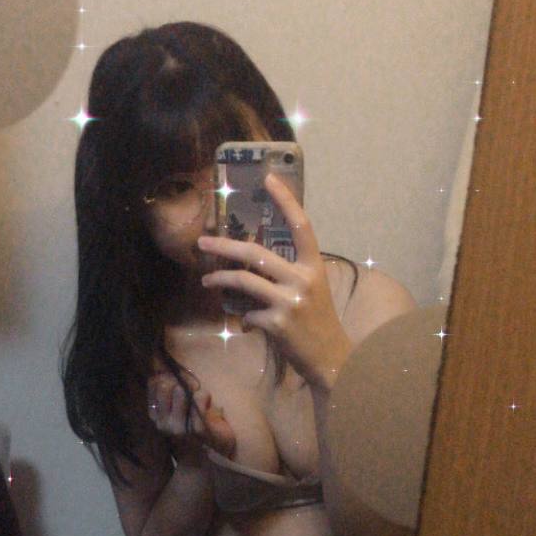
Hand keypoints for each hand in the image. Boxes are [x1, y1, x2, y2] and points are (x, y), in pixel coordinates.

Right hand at [147, 371, 235, 458]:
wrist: (209, 458)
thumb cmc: (193, 429)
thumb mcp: (178, 408)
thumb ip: (171, 390)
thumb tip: (167, 365)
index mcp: (156, 415)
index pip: (153, 383)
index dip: (169, 374)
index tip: (182, 379)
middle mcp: (162, 423)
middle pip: (165, 385)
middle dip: (181, 379)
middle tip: (194, 385)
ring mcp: (178, 428)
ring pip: (180, 392)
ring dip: (194, 389)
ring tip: (202, 396)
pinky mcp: (197, 431)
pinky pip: (198, 400)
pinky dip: (205, 396)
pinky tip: (208, 402)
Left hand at [198, 174, 351, 392]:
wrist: (331, 358)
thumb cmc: (318, 321)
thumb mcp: (312, 290)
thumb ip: (289, 273)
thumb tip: (251, 262)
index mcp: (314, 266)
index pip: (301, 226)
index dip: (286, 200)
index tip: (269, 178)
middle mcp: (303, 279)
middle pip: (256, 253)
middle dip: (225, 245)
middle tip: (203, 241)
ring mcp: (289, 301)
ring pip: (243, 281)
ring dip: (220, 278)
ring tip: (208, 279)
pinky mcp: (277, 323)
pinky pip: (248, 313)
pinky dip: (243, 317)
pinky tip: (246, 321)